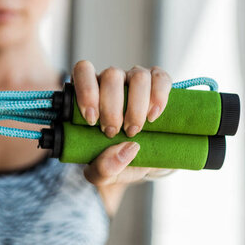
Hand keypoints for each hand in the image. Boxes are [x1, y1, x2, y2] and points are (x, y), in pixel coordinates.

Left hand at [71, 61, 173, 192]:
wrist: (142, 162)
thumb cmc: (115, 161)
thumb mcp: (103, 174)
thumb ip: (103, 168)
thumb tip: (126, 150)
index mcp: (90, 94)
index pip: (83, 70)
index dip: (86, 91)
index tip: (91, 120)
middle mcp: (112, 82)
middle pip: (111, 75)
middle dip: (112, 108)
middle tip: (112, 132)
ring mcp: (135, 80)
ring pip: (138, 76)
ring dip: (136, 106)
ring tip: (134, 130)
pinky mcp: (159, 84)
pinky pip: (161, 78)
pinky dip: (159, 96)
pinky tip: (153, 117)